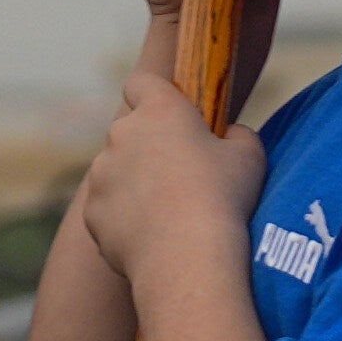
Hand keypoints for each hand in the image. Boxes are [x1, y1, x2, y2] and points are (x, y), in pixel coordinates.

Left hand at [79, 67, 256, 281]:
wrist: (186, 258)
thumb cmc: (223, 199)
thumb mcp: (250, 157)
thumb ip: (238, 135)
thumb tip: (230, 135)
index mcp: (159, 111)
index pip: (142, 82)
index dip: (154, 95)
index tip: (170, 113)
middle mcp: (121, 135)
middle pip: (129, 131)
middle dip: (148, 146)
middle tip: (179, 175)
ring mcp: (101, 174)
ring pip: (115, 171)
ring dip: (133, 183)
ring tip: (167, 213)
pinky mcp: (92, 211)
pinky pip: (109, 208)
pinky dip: (124, 218)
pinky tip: (153, 237)